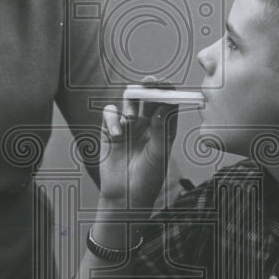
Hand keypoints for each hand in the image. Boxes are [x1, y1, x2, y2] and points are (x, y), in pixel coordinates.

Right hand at [98, 89, 178, 209]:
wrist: (125, 195)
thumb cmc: (148, 178)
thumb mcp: (158, 155)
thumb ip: (160, 131)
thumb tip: (163, 107)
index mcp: (163, 127)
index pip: (168, 103)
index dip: (168, 91)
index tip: (168, 85)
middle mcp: (147, 123)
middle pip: (148, 97)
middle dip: (149, 87)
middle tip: (149, 83)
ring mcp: (128, 125)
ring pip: (129, 101)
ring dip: (131, 102)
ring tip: (133, 118)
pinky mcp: (110, 130)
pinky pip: (110, 113)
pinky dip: (112, 119)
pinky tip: (117, 135)